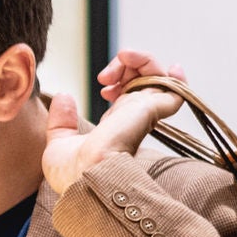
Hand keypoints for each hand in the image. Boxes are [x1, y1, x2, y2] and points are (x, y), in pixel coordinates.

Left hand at [42, 53, 188, 196]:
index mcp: (116, 126)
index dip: (120, 79)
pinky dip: (173, 76)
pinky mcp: (149, 110)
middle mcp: (133, 119)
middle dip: (126, 65)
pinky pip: (176, 90)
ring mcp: (143, 114)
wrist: (83, 179)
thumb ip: (62, 121)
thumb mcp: (59, 142)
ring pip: (160, 78)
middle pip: (144, 81)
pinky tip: (159, 63)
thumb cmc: (71, 174)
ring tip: (123, 56)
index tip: (102, 86)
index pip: (130, 94)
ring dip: (143, 60)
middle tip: (105, 75)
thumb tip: (64, 97)